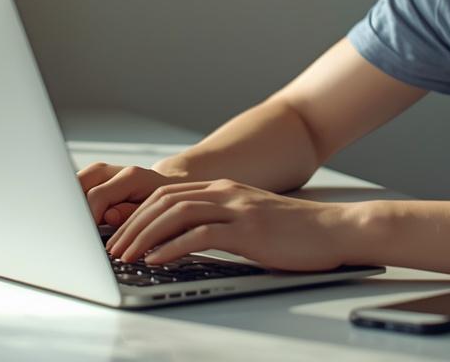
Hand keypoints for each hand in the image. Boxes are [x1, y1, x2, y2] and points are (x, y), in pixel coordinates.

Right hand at [77, 162, 197, 226]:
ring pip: (76, 181)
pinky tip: (73, 218)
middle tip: (72, 231)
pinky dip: (74, 200)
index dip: (88, 219)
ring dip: (70, 201)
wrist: (175, 187)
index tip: (85, 237)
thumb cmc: (168, 204)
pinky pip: (79, 186)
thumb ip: (131, 214)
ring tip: (69, 225)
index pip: (96, 196)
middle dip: (72, 206)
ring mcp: (104, 173)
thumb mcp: (158, 213)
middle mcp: (114, 171)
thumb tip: (108, 217)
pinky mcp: (98, 180)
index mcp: (131, 177)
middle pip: (79, 182)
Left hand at [102, 178, 354, 271]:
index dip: (138, 213)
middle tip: (113, 248)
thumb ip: (221, 224)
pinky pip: (200, 235)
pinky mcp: (248, 231)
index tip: (120, 234)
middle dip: (132, 225)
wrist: (336, 230)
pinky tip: (156, 260)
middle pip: (164, 201)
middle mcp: (226, 193)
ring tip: (125, 256)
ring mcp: (237, 209)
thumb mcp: (251, 221)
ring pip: (176, 214)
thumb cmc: (297, 233)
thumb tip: (186, 243)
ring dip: (144, 236)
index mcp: (224, 189)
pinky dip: (172, 248)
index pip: (168, 195)